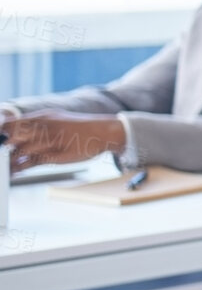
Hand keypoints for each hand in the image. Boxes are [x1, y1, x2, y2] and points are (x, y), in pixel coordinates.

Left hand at [1, 111, 126, 170]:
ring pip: (19, 151)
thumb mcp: (56, 120)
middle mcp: (43, 127)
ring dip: (8, 160)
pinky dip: (20, 168)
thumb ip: (37, 126)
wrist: (103, 132)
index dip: (0, 132)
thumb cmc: (80, 128)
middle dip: (2, 145)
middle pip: (11, 136)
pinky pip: (32, 163)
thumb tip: (19, 133)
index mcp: (41, 117)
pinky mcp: (55, 155)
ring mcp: (49, 141)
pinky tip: (14, 173)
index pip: (10, 124)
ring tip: (3, 168)